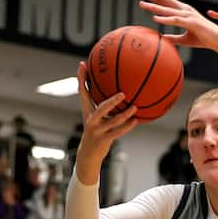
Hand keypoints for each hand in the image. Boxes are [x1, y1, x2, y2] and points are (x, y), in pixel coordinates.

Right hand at [74, 62, 137, 179]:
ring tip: (135, 108)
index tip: (83, 64)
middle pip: (100, 108)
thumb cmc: (96, 131)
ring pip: (113, 121)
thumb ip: (103, 105)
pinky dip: (127, 126)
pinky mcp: (103, 140)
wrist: (88, 153)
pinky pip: (118, 132)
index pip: (82, 92)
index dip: (81, 79)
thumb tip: (116, 90)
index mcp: (87, 110)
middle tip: (123, 94)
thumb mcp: (96, 118)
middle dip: (112, 101)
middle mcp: (90, 119)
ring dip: (125, 115)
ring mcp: (97, 130)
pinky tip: (136, 121)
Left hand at [132, 0, 217, 51]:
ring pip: (167, 9)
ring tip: (141, 4)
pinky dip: (165, 19)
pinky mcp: (191, 23)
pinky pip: (175, 20)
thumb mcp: (184, 39)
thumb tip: (163, 38)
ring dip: (153, 6)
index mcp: (181, 10)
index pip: (163, 0)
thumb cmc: (203, 39)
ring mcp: (187, 15)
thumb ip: (173, 37)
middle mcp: (183, 9)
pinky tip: (155, 18)